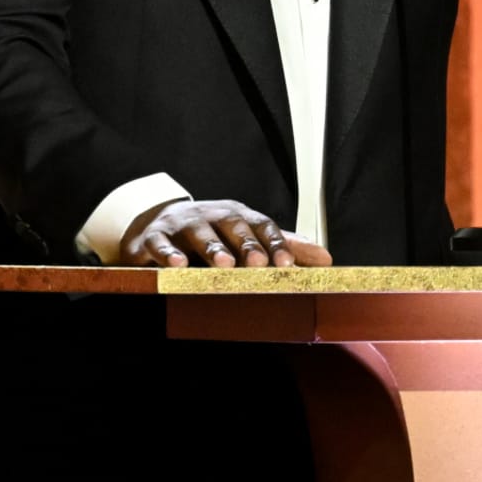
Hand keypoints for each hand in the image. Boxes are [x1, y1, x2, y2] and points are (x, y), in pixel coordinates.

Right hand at [116, 198, 333, 268]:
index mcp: (238, 216)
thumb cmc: (212, 235)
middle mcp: (212, 215)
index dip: (275, 243)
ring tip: (224, 265)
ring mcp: (182, 224)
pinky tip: (177, 266)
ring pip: (198, 233)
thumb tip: (327, 260)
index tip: (287, 265)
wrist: (158, 224)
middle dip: (246, 244)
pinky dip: (167, 254)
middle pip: (232, 226)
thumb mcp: (246, 237)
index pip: (261, 225)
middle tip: (259, 264)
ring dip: (211, 248)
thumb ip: (284, 247)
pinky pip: (159, 244)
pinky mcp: (154, 237)